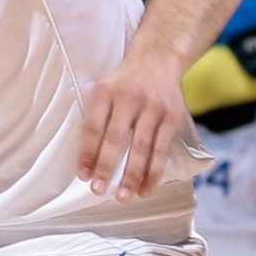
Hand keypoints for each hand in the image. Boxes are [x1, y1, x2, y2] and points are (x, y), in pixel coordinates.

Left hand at [77, 52, 188, 200]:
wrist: (159, 58)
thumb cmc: (124, 82)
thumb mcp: (104, 90)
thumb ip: (96, 117)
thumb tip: (85, 159)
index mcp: (105, 93)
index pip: (93, 127)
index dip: (87, 153)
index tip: (83, 176)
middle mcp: (129, 99)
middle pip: (116, 139)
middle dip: (107, 167)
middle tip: (99, 191)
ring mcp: (153, 108)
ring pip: (142, 147)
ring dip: (133, 175)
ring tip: (124, 197)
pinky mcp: (172, 117)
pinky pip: (162, 149)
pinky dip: (154, 172)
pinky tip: (146, 188)